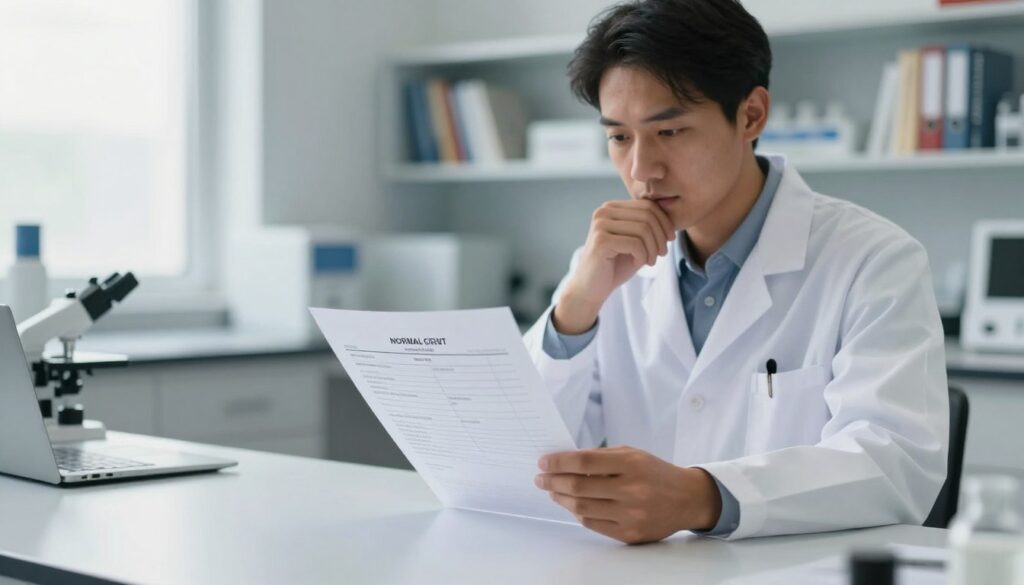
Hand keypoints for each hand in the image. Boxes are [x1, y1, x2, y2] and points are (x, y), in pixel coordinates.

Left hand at [535, 445, 721, 543]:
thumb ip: (600, 457)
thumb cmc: (655, 472)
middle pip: (578, 487)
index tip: (543, 462)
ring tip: (554, 491)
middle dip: (553, 481)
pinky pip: (593, 524)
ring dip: (561, 498)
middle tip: (541, 478)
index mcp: (632, 464)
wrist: (687, 499)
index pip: (585, 462)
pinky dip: (578, 513)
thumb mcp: (632, 454)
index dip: (559, 462)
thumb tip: (564, 462)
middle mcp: (632, 490)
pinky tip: (574, 505)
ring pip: (582, 508)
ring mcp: (631, 515)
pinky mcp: (630, 534)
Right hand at [553, 200, 674, 333]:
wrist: (590, 289)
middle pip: (647, 215)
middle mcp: (603, 212)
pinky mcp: (601, 241)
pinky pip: (635, 244)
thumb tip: (672, 217)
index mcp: (611, 208)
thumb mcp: (636, 242)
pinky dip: (642, 256)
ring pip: (643, 229)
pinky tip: (638, 263)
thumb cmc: (614, 266)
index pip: (647, 205)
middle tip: (662, 254)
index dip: (665, 222)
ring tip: (651, 261)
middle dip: (661, 236)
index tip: (669, 240)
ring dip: (653, 248)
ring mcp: (600, 225)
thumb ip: (648, 227)